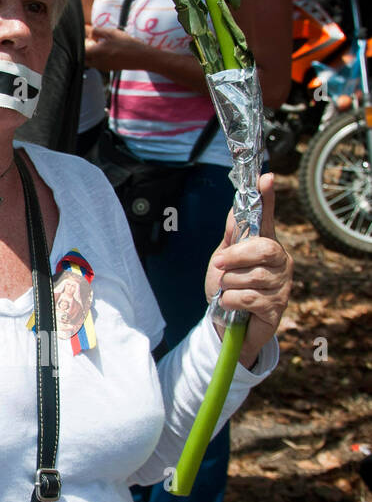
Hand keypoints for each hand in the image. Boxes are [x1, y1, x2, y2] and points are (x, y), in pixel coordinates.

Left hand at [84, 25, 143, 72]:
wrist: (141, 57)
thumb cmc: (127, 44)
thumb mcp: (112, 33)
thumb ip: (96, 31)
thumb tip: (89, 33)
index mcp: (96, 53)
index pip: (80, 50)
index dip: (82, 43)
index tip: (89, 38)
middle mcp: (96, 62)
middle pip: (84, 57)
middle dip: (86, 49)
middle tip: (94, 41)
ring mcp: (102, 67)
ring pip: (90, 61)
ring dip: (93, 53)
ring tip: (103, 45)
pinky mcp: (109, 69)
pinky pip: (98, 63)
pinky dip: (100, 57)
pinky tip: (109, 50)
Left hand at [204, 173, 291, 368]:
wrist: (227, 323)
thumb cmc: (228, 287)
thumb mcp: (223, 259)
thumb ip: (231, 237)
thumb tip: (234, 209)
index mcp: (266, 245)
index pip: (268, 217)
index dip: (267, 198)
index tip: (266, 177)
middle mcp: (280, 261)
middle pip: (263, 248)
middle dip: (236, 256)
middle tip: (220, 264)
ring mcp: (282, 285)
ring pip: (251, 276)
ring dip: (229, 284)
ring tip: (228, 290)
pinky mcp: (277, 308)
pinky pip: (247, 297)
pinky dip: (230, 300)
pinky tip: (231, 304)